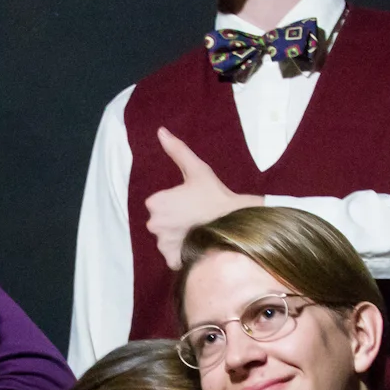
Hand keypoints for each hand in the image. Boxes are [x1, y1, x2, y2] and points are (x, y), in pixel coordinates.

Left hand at [143, 129, 257, 269]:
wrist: (235, 222)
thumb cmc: (215, 195)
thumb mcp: (197, 169)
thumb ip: (176, 150)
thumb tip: (160, 131)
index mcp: (155, 203)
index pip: (159, 203)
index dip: (176, 203)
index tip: (192, 203)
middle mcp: (154, 225)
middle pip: (161, 222)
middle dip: (175, 221)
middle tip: (197, 217)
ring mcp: (163, 244)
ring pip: (167, 239)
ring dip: (179, 237)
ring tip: (198, 230)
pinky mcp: (173, 259)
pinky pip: (173, 256)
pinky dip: (182, 253)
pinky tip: (196, 244)